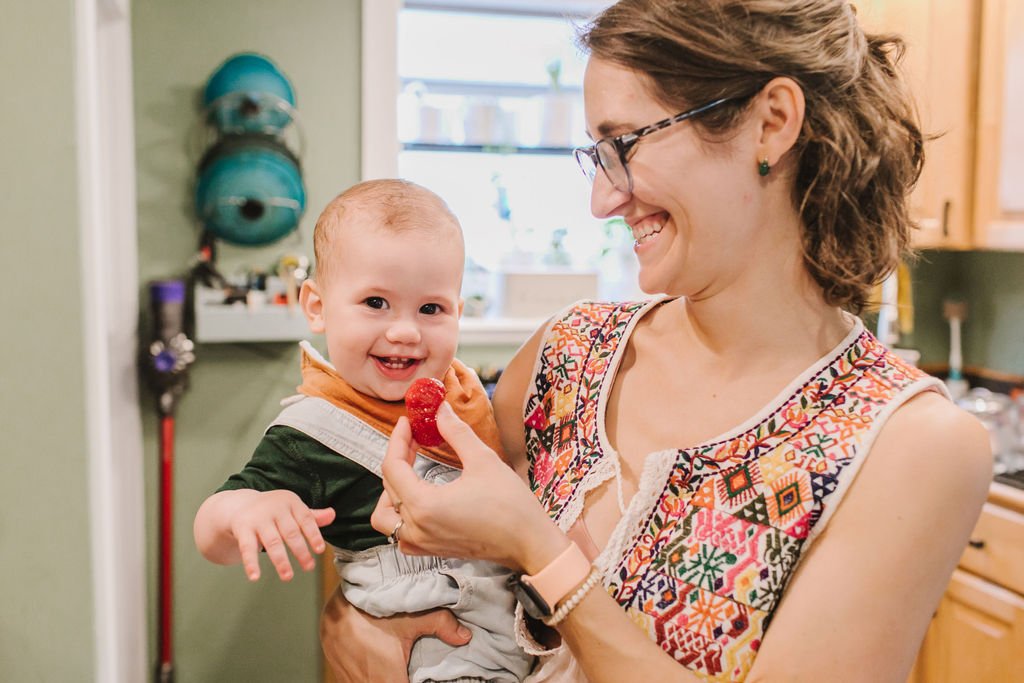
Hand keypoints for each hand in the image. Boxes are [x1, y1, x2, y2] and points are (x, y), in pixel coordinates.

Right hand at [229, 489, 334, 580]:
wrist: (240, 504)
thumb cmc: (274, 510)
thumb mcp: (292, 509)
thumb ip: (312, 516)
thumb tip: (332, 515)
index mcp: (290, 502)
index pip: (306, 519)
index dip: (313, 534)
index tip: (320, 550)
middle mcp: (274, 508)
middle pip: (290, 532)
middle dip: (300, 551)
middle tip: (309, 567)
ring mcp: (258, 518)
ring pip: (272, 541)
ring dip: (280, 560)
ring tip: (287, 577)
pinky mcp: (243, 529)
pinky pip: (247, 548)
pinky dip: (251, 563)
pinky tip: (254, 577)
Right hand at [320, 584, 470, 682]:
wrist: (334, 606)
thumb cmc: (372, 611)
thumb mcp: (409, 615)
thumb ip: (440, 624)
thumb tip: (465, 636)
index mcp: (387, 680)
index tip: (423, 678)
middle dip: (405, 680)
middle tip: (413, 671)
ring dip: (385, 679)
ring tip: (397, 668)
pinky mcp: (341, 677)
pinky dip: (372, 678)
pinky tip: (380, 667)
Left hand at [372, 402, 565, 572]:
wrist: (530, 544)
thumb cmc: (511, 505)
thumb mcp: (483, 460)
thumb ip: (456, 432)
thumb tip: (440, 409)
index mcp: (424, 506)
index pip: (392, 467)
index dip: (397, 440)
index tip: (406, 422)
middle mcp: (416, 528)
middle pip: (389, 487)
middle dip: (398, 458)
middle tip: (414, 438)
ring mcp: (422, 543)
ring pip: (386, 516)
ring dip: (391, 490)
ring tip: (408, 469)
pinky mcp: (432, 550)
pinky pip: (400, 533)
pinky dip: (400, 513)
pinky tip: (416, 496)